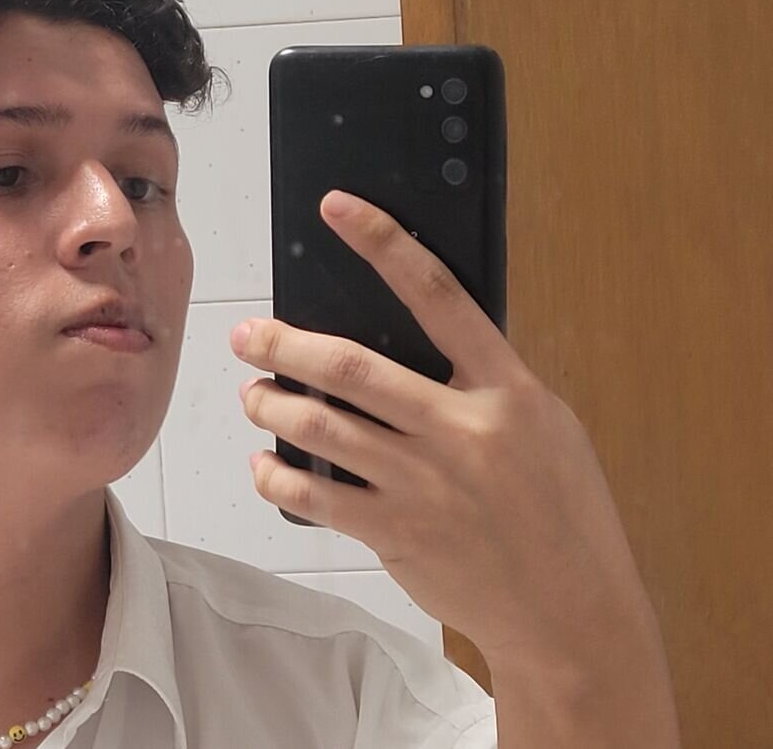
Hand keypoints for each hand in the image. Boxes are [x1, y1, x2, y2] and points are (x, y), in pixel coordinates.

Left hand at [232, 189, 653, 661]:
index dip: (384, 244)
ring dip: (269, 406)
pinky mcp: (396, 533)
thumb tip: (412, 344)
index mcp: (506, 390)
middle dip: (283, 345)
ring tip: (253, 397)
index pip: (439, 296)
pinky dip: (276, 476)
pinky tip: (265, 465)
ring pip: (319, 427)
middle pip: (350, 368)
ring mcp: (425, 484)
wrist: (572, 611)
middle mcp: (462, 429)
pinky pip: (313, 494)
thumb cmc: (560, 510)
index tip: (338, 208)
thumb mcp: (544, 428)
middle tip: (246, 336)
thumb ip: (483, 384)